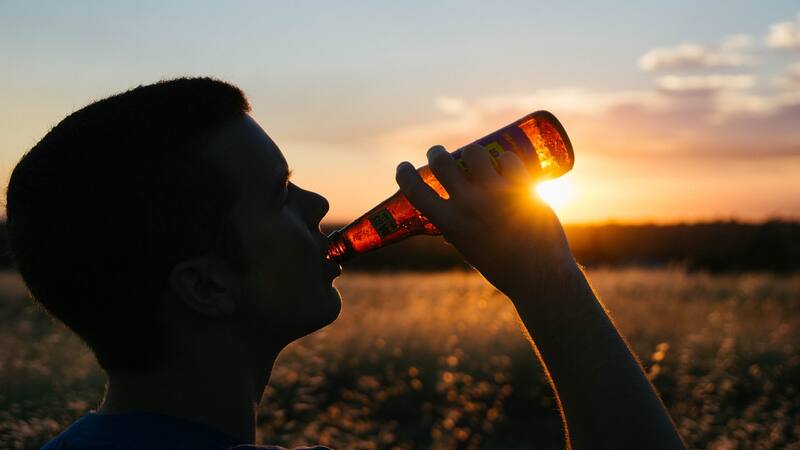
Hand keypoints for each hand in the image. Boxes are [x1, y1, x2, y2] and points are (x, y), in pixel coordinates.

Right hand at [395, 144, 578, 297]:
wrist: (539, 277)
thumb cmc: (502, 268)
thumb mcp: (469, 250)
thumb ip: (458, 233)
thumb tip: (448, 224)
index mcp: (450, 224)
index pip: (415, 190)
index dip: (404, 174)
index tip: (403, 167)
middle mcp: (469, 205)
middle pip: (442, 162)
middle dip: (436, 153)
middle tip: (438, 154)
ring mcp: (495, 194)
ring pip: (474, 153)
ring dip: (472, 153)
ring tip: (476, 157)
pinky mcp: (522, 188)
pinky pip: (508, 159)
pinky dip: (506, 159)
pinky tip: (507, 164)